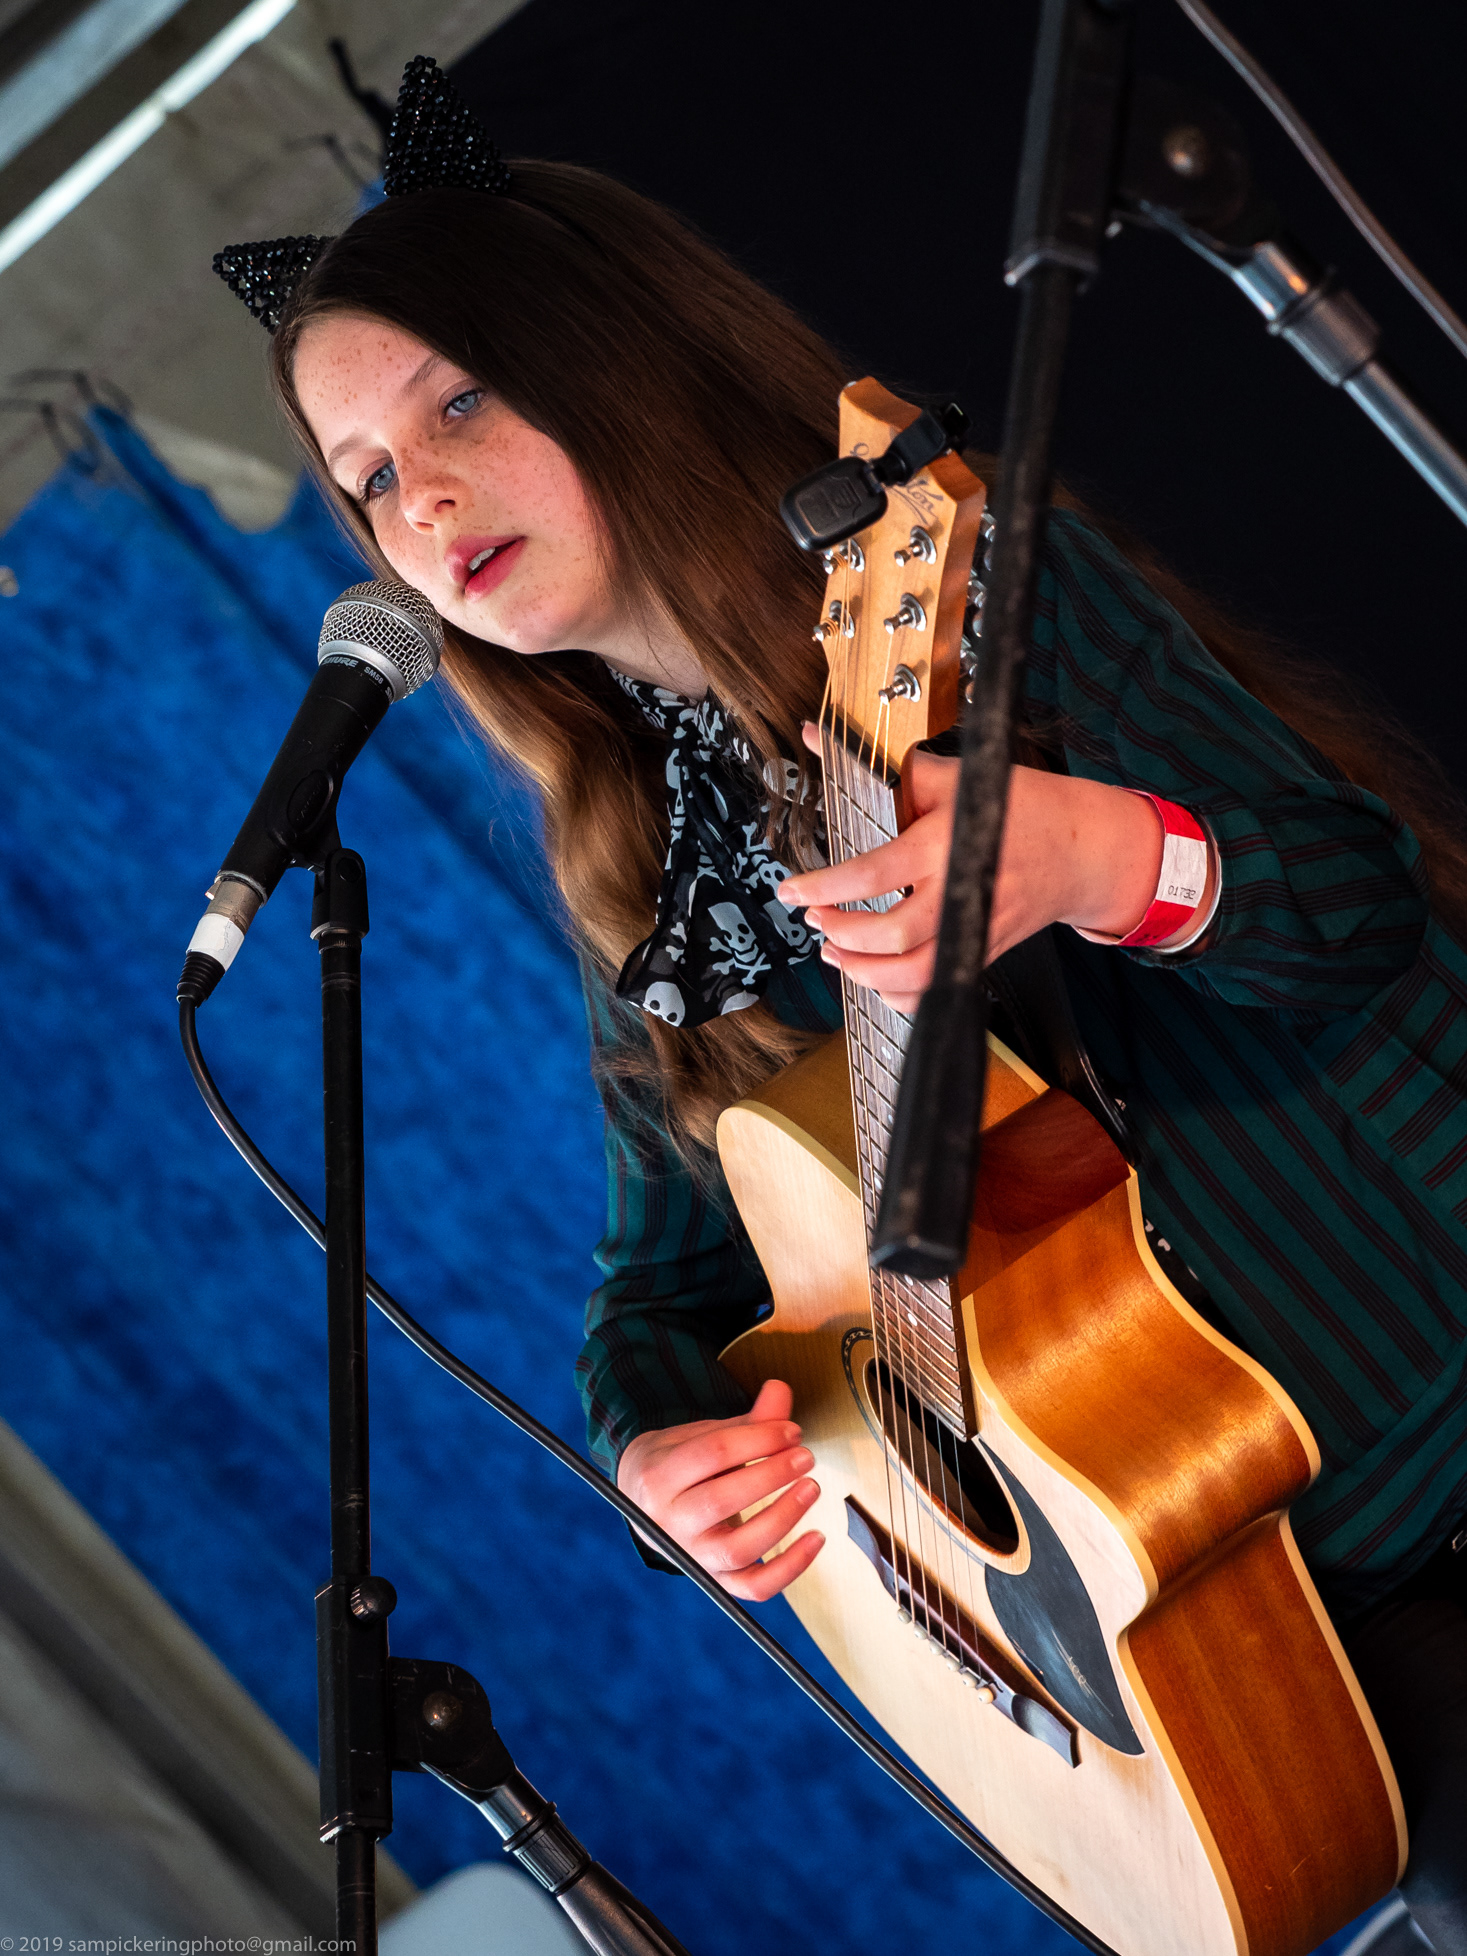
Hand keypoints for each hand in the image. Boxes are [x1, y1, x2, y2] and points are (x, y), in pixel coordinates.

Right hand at [617, 1379, 824, 1599]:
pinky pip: (754, 1586)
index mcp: (658, 1475)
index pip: (712, 1454)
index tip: (791, 1431)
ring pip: (738, 1548)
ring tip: (810, 1488)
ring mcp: (692, 1556)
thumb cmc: (679, 1466)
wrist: (644, 1505)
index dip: (759, 1438)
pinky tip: (816, 1539)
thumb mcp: (701, 1435)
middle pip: (721, 1500)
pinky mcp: (716, 1580)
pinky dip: (789, 1569)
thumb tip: (781, 1390)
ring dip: (782, 1518)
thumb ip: (747, 1421)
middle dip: (771, 1474)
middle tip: (804, 1457)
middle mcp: (668, 1521)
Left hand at [777, 725, 1169, 1012]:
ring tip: (835, 952)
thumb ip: (890, 768)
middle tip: (816, 918)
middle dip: (840, 932)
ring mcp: (974, 930)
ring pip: (911, 977)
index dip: (823, 887)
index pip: (872, 875)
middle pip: (889, 935)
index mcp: (946, 846)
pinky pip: (935, 993)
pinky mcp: (982, 953)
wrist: (1083, 848)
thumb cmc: (1022, 807)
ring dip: (862, 973)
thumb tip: (820, 736)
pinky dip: (901, 997)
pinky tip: (878, 978)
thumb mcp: (959, 775)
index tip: (791, 890)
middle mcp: (960, 894)